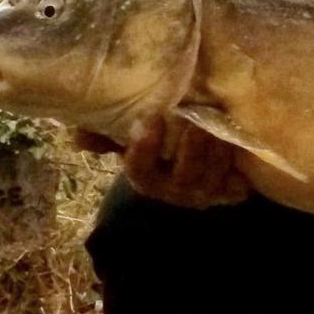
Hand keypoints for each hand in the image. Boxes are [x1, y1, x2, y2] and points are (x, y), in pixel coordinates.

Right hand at [73, 117, 250, 208]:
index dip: (143, 149)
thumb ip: (107, 134)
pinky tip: (234, 145)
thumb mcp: (134, 136)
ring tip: (214, 126)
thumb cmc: (163, 142)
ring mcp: (205, 193)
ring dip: (214, 152)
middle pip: (182, 177)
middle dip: (188, 149)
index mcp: (148, 178)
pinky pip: (236, 186)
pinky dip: (235, 167)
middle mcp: (176, 191)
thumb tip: (77, 137)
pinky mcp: (231, 192)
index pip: (141, 171)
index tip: (150, 120)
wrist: (203, 158)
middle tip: (192, 121)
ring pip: (211, 178)